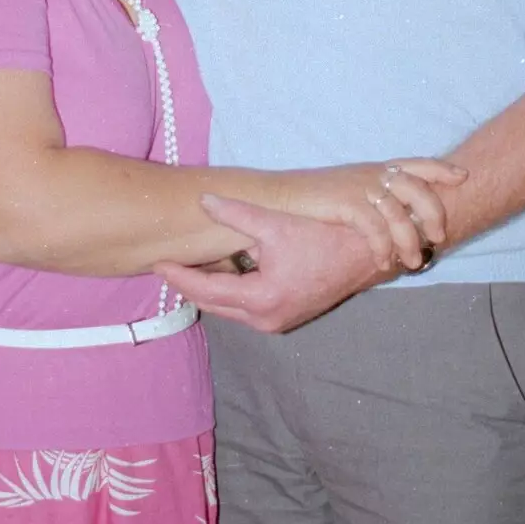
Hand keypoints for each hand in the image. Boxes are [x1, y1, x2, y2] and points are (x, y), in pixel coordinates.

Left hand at [156, 195, 406, 333]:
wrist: (368, 256)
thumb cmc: (325, 237)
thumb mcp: (277, 223)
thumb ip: (237, 213)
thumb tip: (203, 201)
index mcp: (261, 298)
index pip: (206, 290)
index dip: (179, 275)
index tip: (157, 262)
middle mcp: (266, 319)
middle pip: (213, 304)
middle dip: (189, 285)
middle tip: (166, 264)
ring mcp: (276, 322)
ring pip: (229, 308)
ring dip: (209, 290)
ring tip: (185, 268)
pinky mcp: (284, 318)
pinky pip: (245, 309)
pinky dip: (229, 293)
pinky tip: (219, 273)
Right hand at [281, 158, 465, 271]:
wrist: (278, 197)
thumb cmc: (313, 199)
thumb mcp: (349, 189)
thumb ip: (375, 196)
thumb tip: (400, 218)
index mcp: (375, 168)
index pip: (418, 163)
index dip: (441, 169)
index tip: (463, 177)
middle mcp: (372, 174)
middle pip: (418, 188)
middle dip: (434, 214)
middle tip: (438, 238)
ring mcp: (359, 187)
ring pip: (400, 215)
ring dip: (410, 242)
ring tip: (413, 262)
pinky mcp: (346, 204)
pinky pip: (376, 229)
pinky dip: (383, 248)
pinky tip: (383, 262)